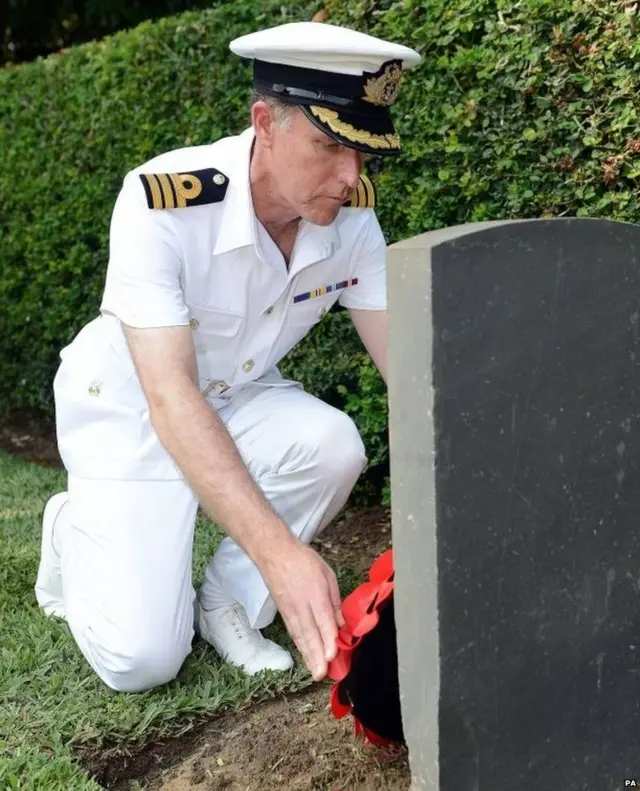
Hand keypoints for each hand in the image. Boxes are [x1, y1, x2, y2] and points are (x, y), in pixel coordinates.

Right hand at [262, 540, 344, 681]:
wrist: (275, 554)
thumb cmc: (304, 561)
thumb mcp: (327, 575)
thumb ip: (335, 600)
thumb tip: (341, 623)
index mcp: (315, 593)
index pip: (323, 619)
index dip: (327, 638)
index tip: (332, 655)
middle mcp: (302, 605)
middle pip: (310, 633)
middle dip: (317, 655)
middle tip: (322, 675)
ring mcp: (290, 610)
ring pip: (300, 637)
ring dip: (308, 656)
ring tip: (315, 673)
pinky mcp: (283, 613)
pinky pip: (293, 633)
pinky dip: (300, 647)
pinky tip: (306, 657)